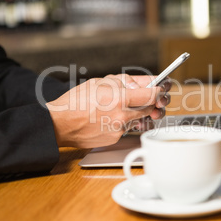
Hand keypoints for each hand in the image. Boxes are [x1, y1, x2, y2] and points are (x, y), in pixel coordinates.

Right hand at [46, 74, 169, 147]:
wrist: (60, 124)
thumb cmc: (76, 101)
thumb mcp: (100, 81)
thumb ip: (123, 81)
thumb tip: (140, 85)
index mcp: (119, 98)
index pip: (152, 94)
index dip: (160, 90)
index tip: (161, 88)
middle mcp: (122, 115)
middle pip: (150, 109)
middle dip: (152, 102)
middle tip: (150, 97)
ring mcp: (120, 129)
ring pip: (139, 119)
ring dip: (137, 112)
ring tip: (124, 106)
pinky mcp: (115, 139)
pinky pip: (127, 128)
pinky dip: (124, 121)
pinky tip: (112, 117)